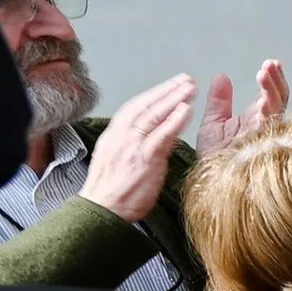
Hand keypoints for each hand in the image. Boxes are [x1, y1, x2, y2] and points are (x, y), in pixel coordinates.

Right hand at [78, 75, 195, 222]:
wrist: (102, 210)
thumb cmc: (110, 193)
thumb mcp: (116, 161)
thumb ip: (132, 147)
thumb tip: (150, 138)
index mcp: (113, 136)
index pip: (134, 108)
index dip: (152, 95)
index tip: (168, 86)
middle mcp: (121, 137)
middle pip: (145, 106)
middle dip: (166, 90)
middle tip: (184, 79)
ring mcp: (133, 146)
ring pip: (154, 116)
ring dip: (174, 99)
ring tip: (189, 88)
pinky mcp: (145, 159)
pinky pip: (162, 135)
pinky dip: (174, 120)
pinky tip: (186, 109)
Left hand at [198, 59, 288, 154]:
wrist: (210, 183)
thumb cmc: (214, 160)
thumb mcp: (213, 123)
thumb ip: (219, 101)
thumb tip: (222, 77)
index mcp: (256, 120)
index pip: (271, 96)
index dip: (272, 80)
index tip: (269, 64)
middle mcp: (266, 127)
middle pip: (280, 100)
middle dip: (276, 81)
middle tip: (270, 65)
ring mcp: (267, 137)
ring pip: (280, 110)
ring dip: (273, 90)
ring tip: (265, 73)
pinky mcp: (265, 148)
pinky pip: (273, 128)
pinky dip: (270, 112)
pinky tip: (265, 99)